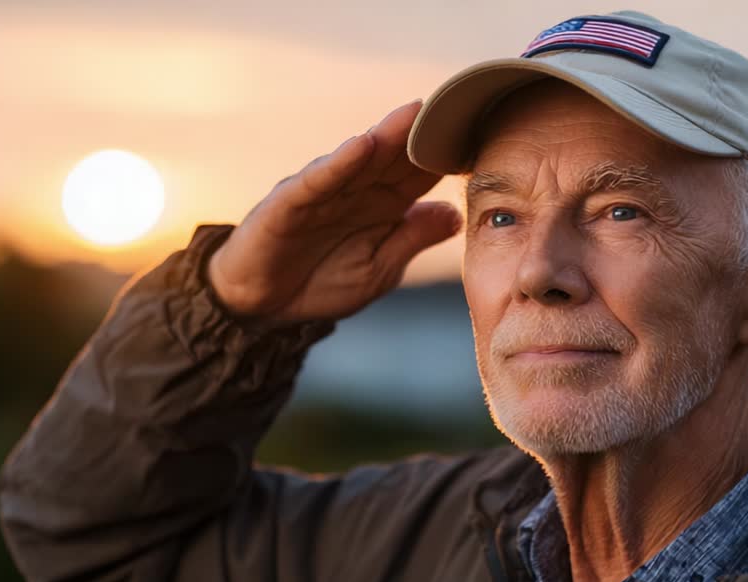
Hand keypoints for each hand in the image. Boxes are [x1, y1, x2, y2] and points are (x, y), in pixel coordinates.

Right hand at [207, 100, 461, 322]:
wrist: (264, 306)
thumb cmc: (321, 281)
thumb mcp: (379, 268)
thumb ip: (412, 238)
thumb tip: (455, 215)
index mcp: (381, 205)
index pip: (420, 174)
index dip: (448, 157)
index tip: (484, 139)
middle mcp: (355, 189)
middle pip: (395, 156)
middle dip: (423, 134)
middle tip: (457, 108)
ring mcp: (323, 191)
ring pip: (361, 158)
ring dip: (388, 135)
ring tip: (415, 114)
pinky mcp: (291, 201)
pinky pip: (319, 179)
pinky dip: (341, 162)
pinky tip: (363, 146)